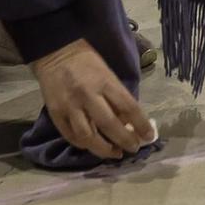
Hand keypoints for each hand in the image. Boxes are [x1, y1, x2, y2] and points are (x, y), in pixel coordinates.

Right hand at [29, 38, 152, 159]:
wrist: (54, 52)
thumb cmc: (87, 61)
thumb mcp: (108, 73)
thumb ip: (117, 96)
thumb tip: (129, 122)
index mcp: (105, 81)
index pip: (128, 107)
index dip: (141, 125)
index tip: (149, 136)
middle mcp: (88, 95)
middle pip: (109, 125)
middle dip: (125, 140)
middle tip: (133, 148)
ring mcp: (70, 106)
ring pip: (88, 137)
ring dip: (104, 149)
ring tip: (114, 153)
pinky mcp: (55, 114)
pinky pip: (70, 136)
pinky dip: (83, 145)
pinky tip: (92, 146)